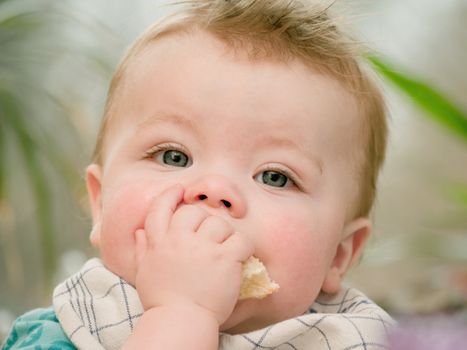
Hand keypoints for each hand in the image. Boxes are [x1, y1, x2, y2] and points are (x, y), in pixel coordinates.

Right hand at [134, 184, 253, 325]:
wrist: (180, 322)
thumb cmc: (162, 301)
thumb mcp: (145, 272)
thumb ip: (143, 249)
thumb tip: (139, 232)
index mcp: (158, 243)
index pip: (160, 208)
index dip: (170, 195)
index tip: (179, 190)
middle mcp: (179, 240)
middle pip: (193, 212)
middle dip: (202, 220)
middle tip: (207, 236)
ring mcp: (203, 248)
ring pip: (219, 223)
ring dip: (223, 235)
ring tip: (222, 251)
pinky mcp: (224, 259)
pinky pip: (240, 239)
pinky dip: (244, 246)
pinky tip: (240, 256)